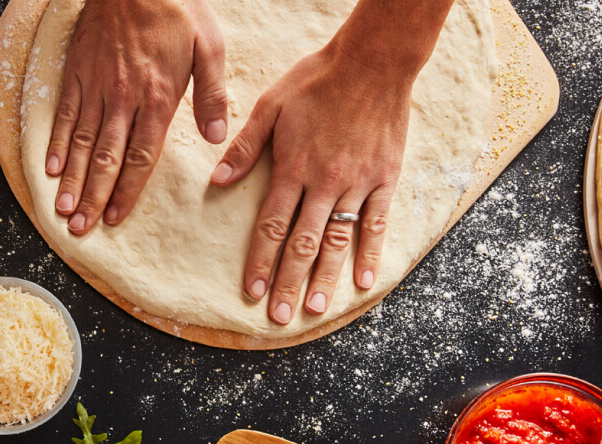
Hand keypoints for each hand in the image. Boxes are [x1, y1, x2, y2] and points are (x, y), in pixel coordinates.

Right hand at [46, 0, 225, 234]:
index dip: (126, 191)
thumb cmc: (176, 8)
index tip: (116, 217)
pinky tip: (49, 168)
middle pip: (105, 158)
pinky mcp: (77, 73)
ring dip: (71, 179)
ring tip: (63, 210)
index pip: (141, 156)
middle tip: (81, 229)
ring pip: (80, 142)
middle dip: (93, 197)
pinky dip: (55, 143)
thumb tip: (217, 137)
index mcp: (159, 97)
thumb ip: (213, 94)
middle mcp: (123, 98)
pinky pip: (63, 114)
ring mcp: (96, 86)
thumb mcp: (209, 46)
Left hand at [209, 44, 414, 324]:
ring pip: (339, 240)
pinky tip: (364, 280)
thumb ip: (244, 147)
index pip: (271, 225)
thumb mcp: (269, 106)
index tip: (251, 291)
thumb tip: (217, 181)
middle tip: (279, 316)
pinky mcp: (384, 178)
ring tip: (313, 308)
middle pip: (303, 242)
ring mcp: (358, 183)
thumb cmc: (315, 81)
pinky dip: (372, 252)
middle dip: (288, 282)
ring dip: (325, 278)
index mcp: (293, 168)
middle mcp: (325, 182)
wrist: (373, 62)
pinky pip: (378, 222)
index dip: (259, 261)